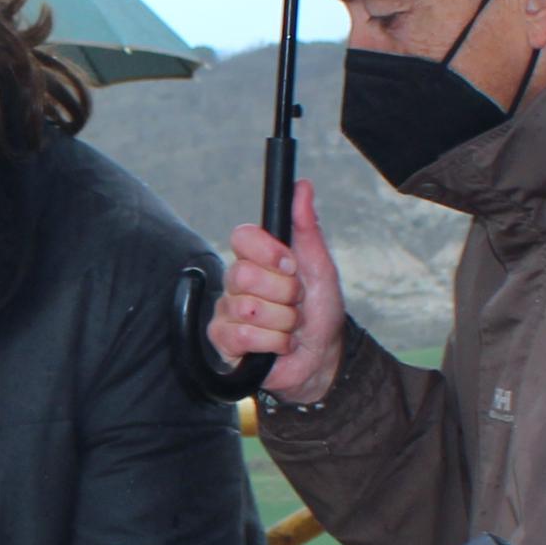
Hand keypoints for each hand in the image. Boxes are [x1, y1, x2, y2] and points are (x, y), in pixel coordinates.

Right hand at [211, 180, 347, 401]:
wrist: (322, 357)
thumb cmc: (320, 312)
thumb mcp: (321, 268)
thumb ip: (307, 227)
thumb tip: (303, 186)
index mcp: (258, 259)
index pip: (242, 236)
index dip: (268, 252)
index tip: (291, 265)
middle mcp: (237, 281)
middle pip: (244, 274)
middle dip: (283, 294)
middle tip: (294, 303)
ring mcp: (227, 311)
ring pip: (248, 308)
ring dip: (282, 323)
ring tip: (288, 327)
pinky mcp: (224, 340)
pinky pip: (243, 335)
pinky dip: (272, 343)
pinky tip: (276, 345)